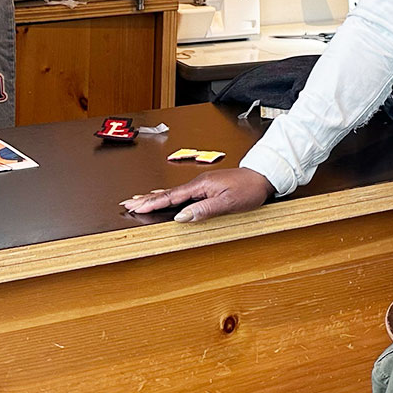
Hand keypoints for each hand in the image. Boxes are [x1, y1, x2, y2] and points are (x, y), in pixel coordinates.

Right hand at [120, 167, 274, 222]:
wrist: (264, 176)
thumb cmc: (249, 189)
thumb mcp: (227, 203)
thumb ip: (203, 209)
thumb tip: (181, 216)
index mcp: (201, 186)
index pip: (171, 197)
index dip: (152, 203)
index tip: (136, 207)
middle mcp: (199, 183)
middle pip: (168, 193)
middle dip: (147, 199)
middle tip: (128, 203)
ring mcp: (203, 184)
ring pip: (174, 193)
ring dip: (155, 197)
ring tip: (139, 200)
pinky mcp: (208, 187)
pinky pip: (183, 193)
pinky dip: (170, 196)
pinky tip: (167, 198)